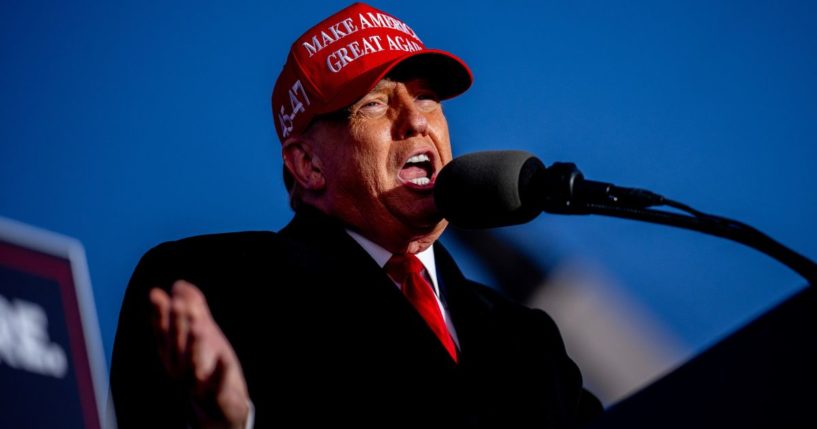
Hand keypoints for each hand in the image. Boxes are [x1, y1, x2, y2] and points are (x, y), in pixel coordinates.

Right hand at [150, 280, 249, 428]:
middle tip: (179, 303)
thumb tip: (178, 284)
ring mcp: (195, 384)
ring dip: (194, 346)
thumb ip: (193, 309)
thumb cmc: (208, 366)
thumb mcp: (201, 334)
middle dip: (177, 324)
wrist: (219, 407)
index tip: (155, 294)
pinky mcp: (215, 396)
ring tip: (198, 326)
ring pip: (192, 365)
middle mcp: (179, 368)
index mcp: (173, 353)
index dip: (159, 314)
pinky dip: (220, 373)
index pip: (163, 331)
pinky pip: (217, 385)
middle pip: (177, 344)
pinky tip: (225, 359)